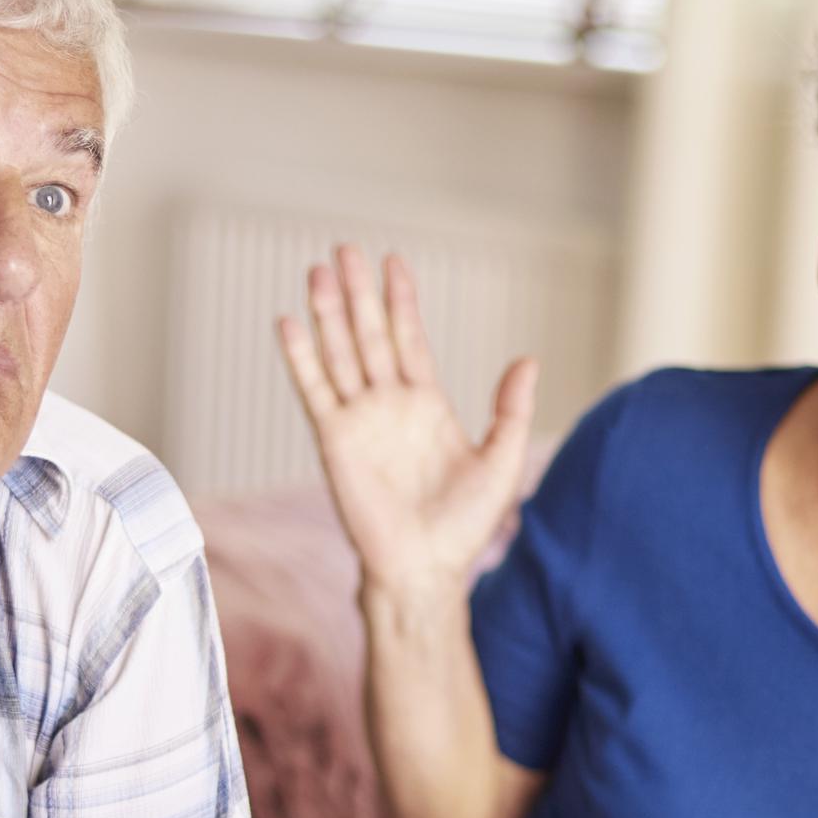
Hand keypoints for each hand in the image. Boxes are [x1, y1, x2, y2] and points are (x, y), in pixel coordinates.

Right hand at [276, 245, 538, 599]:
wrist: (424, 568)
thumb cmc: (464, 527)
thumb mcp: (502, 461)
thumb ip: (510, 410)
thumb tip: (527, 360)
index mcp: (427, 405)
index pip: (410, 339)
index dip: (401, 302)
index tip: (394, 263)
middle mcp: (388, 405)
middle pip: (369, 334)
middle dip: (359, 292)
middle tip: (346, 248)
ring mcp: (359, 420)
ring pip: (340, 353)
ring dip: (328, 313)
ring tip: (319, 271)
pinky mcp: (334, 441)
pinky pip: (314, 390)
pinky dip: (301, 357)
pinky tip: (290, 323)